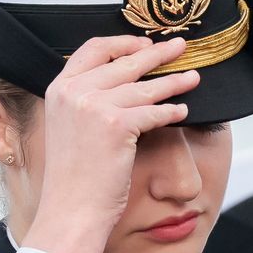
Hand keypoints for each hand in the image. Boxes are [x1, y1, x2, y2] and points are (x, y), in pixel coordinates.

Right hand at [22, 35, 198, 252]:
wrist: (71, 210)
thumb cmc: (73, 178)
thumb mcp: (67, 128)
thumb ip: (84, 102)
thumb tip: (118, 85)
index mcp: (59, 90)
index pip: (93, 49)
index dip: (122, 42)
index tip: (143, 44)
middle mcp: (74, 92)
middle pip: (124, 62)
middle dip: (157, 53)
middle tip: (180, 47)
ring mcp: (94, 106)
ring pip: (144, 87)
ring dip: (173, 81)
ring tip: (193, 78)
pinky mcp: (117, 125)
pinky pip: (154, 112)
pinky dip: (171, 111)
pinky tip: (183, 110)